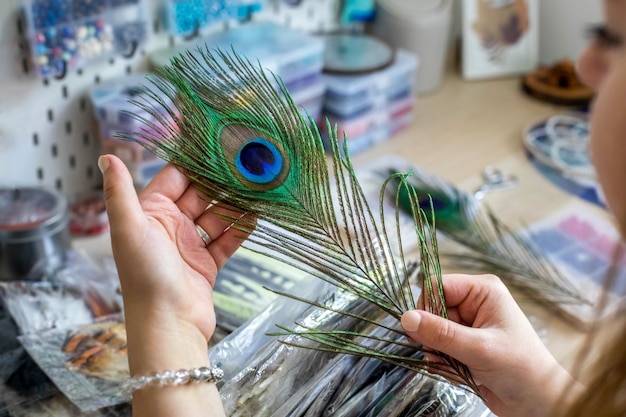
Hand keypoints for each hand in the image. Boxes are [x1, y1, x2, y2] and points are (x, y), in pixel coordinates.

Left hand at [100, 154, 252, 416]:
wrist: (168, 324)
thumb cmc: (145, 275)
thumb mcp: (129, 227)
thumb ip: (120, 191)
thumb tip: (106, 156)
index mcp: (150, 213)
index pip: (175, 178)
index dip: (195, 162)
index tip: (217, 144)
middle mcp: (170, 226)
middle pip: (200, 195)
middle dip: (221, 181)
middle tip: (246, 165)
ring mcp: (190, 246)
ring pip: (216, 216)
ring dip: (234, 204)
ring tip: (256, 187)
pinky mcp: (207, 264)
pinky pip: (226, 240)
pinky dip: (240, 229)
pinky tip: (255, 216)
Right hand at [401, 274, 580, 416]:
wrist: (537, 403)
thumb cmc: (520, 369)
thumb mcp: (478, 349)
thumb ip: (441, 333)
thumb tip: (406, 318)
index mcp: (482, 291)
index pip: (437, 286)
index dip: (426, 307)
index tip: (421, 331)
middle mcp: (474, 303)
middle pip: (432, 309)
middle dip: (433, 335)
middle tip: (440, 354)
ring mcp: (469, 324)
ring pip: (432, 330)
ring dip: (437, 351)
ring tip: (453, 366)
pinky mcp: (465, 343)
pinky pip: (439, 346)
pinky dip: (442, 361)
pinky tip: (457, 371)